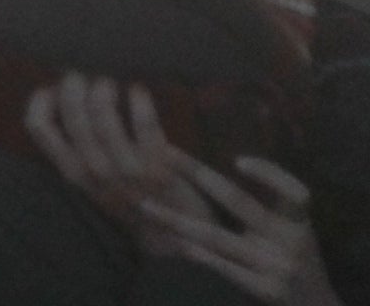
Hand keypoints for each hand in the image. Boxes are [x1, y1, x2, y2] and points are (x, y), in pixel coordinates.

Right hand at [25, 76, 202, 235]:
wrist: (173, 237)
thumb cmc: (130, 200)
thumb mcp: (92, 181)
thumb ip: (77, 150)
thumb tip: (63, 98)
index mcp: (73, 173)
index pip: (39, 128)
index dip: (41, 101)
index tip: (50, 89)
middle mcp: (95, 172)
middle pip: (72, 117)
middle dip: (73, 87)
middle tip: (80, 76)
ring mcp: (126, 172)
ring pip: (103, 118)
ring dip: (103, 91)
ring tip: (108, 83)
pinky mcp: (158, 169)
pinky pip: (144, 126)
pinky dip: (139, 102)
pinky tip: (138, 90)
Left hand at [135, 155, 313, 301]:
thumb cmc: (295, 258)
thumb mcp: (293, 228)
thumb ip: (269, 203)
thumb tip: (221, 165)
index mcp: (298, 222)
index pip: (293, 192)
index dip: (269, 174)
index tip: (237, 161)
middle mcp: (290, 241)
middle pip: (239, 202)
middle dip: (198, 175)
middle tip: (165, 152)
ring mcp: (276, 267)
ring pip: (219, 238)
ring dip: (179, 221)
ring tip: (145, 205)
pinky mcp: (265, 290)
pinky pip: (226, 268)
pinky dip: (201, 255)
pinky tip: (177, 244)